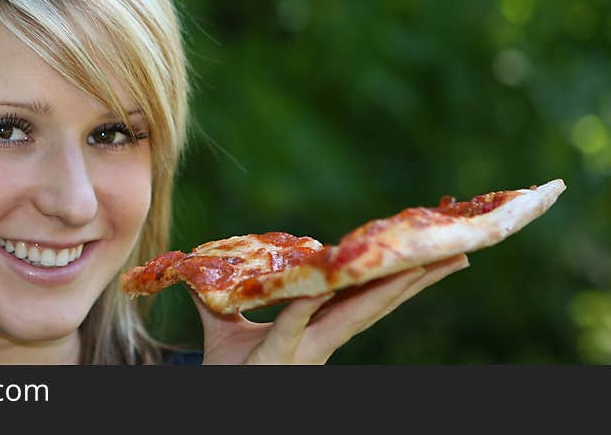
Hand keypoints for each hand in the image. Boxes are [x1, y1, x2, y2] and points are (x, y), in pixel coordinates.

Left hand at [194, 254, 468, 363]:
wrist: (214, 398)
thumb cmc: (226, 365)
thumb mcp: (225, 323)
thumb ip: (220, 295)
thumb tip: (203, 265)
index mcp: (317, 329)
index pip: (362, 297)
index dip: (394, 278)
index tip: (425, 255)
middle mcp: (320, 340)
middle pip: (374, 304)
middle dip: (413, 280)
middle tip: (451, 255)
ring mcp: (303, 351)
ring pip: (348, 317)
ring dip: (381, 291)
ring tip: (413, 267)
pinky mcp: (275, 357)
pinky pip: (292, 325)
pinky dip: (306, 305)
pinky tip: (319, 286)